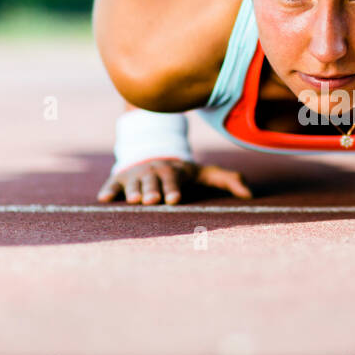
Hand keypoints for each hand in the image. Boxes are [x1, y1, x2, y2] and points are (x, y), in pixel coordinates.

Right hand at [97, 158, 252, 204]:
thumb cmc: (185, 173)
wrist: (156, 153)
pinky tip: (104, 200)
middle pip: (153, 180)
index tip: (174, 200)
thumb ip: (228, 180)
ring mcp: (137, 174)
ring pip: (133, 182)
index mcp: (175, 171)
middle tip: (152, 201)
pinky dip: (109, 190)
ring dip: (132, 190)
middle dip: (153, 190)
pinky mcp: (122, 178)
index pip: (174, 178)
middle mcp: (155, 171)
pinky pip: (113, 183)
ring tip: (132, 201)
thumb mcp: (207, 174)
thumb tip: (250, 195)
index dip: (173, 188)